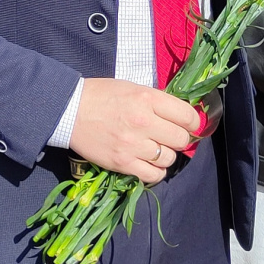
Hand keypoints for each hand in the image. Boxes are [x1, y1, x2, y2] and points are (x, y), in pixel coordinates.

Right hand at [68, 78, 202, 184]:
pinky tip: (149, 163)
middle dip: (179, 138)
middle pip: (181, 139)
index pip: (187, 116)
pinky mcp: (123, 163)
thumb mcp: (132, 88)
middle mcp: (143, 122)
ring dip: (165, 154)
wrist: (70, 111)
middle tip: (169, 136)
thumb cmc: (101, 95)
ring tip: (154, 148)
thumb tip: (180, 116)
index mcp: (147, 98)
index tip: (189, 124)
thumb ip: (156, 101)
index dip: (193, 122)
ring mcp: (133, 145)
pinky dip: (156, 171)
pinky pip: (154, 175)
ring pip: (169, 158)